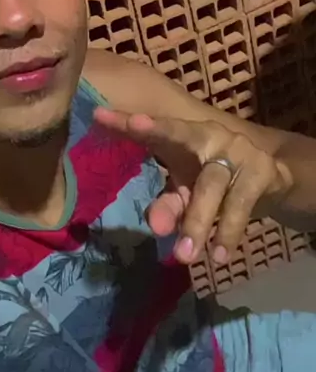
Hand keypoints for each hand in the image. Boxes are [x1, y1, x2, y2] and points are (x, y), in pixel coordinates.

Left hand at [94, 107, 291, 265]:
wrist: (273, 178)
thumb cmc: (214, 181)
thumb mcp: (187, 192)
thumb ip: (169, 206)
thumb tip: (156, 229)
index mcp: (184, 135)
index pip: (151, 127)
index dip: (126, 122)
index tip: (99, 116)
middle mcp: (209, 135)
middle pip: (181, 136)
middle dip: (156, 132)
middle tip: (135, 134)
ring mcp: (238, 149)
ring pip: (212, 184)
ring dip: (198, 220)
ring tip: (184, 255)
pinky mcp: (262, 170)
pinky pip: (241, 203)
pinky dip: (228, 231)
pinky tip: (219, 254)